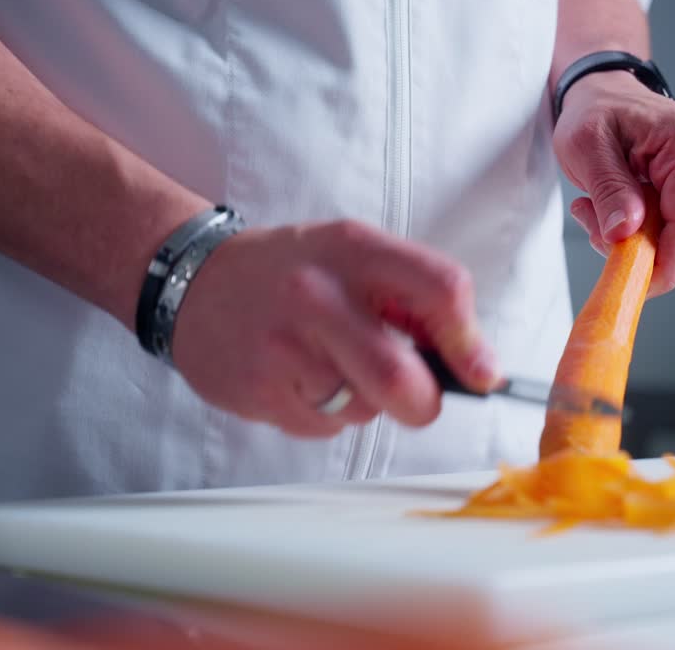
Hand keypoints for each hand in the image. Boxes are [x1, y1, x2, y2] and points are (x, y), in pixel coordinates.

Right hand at [171, 220, 498, 436]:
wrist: (192, 280)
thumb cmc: (290, 271)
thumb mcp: (352, 256)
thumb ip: (412, 298)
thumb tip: (475, 362)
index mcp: (356, 249)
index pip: (442, 290)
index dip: (471, 342)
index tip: (482, 372)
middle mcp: (319, 294)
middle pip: (402, 380)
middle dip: (423, 403)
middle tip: (419, 399)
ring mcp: (284, 346)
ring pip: (363, 409)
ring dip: (364, 403)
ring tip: (328, 366)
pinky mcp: (258, 389)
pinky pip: (323, 426)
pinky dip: (324, 414)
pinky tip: (296, 380)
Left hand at [554, 72, 674, 295]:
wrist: (608, 95)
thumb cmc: (598, 113)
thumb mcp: (586, 146)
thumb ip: (608, 189)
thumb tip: (625, 234)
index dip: (663, 266)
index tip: (628, 282)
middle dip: (645, 251)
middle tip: (596, 226)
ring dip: (642, 243)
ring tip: (603, 211)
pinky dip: (650, 236)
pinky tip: (623, 209)